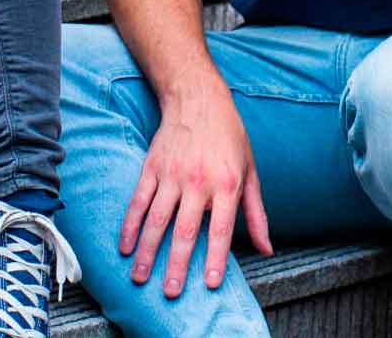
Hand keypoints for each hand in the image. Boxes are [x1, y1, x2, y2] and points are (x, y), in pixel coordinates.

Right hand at [119, 95, 272, 296]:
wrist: (198, 98)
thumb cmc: (230, 136)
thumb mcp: (251, 171)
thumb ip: (256, 213)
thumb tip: (266, 248)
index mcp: (226, 184)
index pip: (221, 229)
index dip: (217, 258)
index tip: (211, 283)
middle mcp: (198, 181)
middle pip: (186, 230)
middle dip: (178, 264)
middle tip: (172, 291)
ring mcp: (172, 175)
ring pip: (157, 220)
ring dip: (148, 251)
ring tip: (141, 277)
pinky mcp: (152, 168)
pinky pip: (138, 202)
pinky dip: (130, 226)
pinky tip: (125, 246)